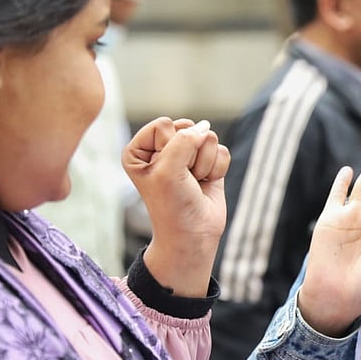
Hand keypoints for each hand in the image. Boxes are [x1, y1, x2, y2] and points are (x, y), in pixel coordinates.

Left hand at [123, 117, 229, 295]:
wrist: (193, 234)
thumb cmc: (172, 205)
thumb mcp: (168, 170)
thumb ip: (185, 140)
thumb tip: (206, 128)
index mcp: (139, 149)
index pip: (164, 125)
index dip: (170, 149)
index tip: (167, 174)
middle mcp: (162, 148)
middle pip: (188, 128)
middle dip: (191, 155)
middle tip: (183, 180)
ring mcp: (186, 154)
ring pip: (208, 139)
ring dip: (204, 164)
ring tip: (194, 183)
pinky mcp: (207, 162)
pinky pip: (221, 151)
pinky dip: (217, 170)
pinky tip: (206, 184)